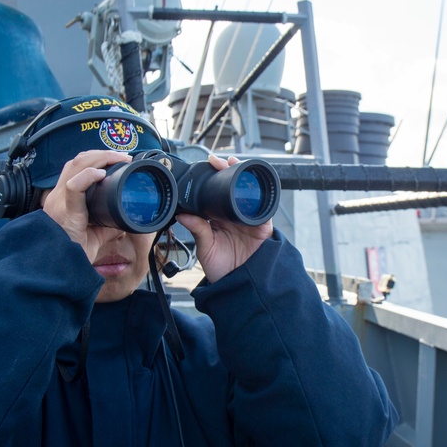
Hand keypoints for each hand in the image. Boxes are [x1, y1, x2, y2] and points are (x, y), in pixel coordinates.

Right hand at [42, 149, 129, 261]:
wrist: (59, 268)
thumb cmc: (73, 253)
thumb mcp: (94, 235)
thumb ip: (107, 225)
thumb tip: (124, 221)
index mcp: (65, 199)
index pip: (76, 168)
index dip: (95, 159)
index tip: (117, 160)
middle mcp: (59, 195)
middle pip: (77, 161)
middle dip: (101, 154)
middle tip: (123, 157)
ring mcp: (59, 201)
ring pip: (76, 166)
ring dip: (100, 158)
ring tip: (119, 159)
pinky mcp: (64, 211)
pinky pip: (74, 186)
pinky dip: (89, 176)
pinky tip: (102, 174)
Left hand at [175, 154, 273, 282]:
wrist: (238, 285)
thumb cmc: (220, 268)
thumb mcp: (205, 247)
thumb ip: (198, 230)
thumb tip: (183, 213)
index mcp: (219, 217)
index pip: (217, 191)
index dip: (214, 176)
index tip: (207, 164)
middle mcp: (234, 214)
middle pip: (234, 186)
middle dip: (228, 170)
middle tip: (218, 161)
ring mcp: (249, 218)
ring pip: (248, 191)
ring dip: (243, 176)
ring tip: (233, 164)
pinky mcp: (263, 226)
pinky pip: (263, 208)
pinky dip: (259, 196)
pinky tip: (251, 185)